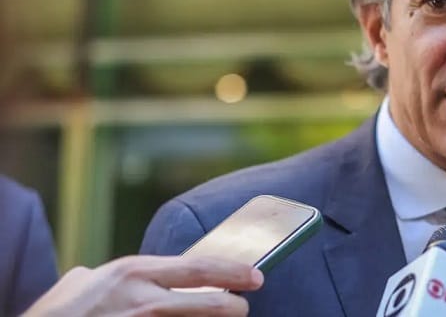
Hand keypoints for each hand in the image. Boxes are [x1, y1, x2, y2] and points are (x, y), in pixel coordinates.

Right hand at [23, 255, 263, 316]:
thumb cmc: (57, 313)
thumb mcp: (86, 282)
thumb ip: (117, 278)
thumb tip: (135, 277)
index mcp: (133, 272)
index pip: (198, 267)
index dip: (232, 272)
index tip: (254, 275)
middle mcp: (141, 298)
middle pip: (206, 301)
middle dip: (233, 304)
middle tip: (245, 304)